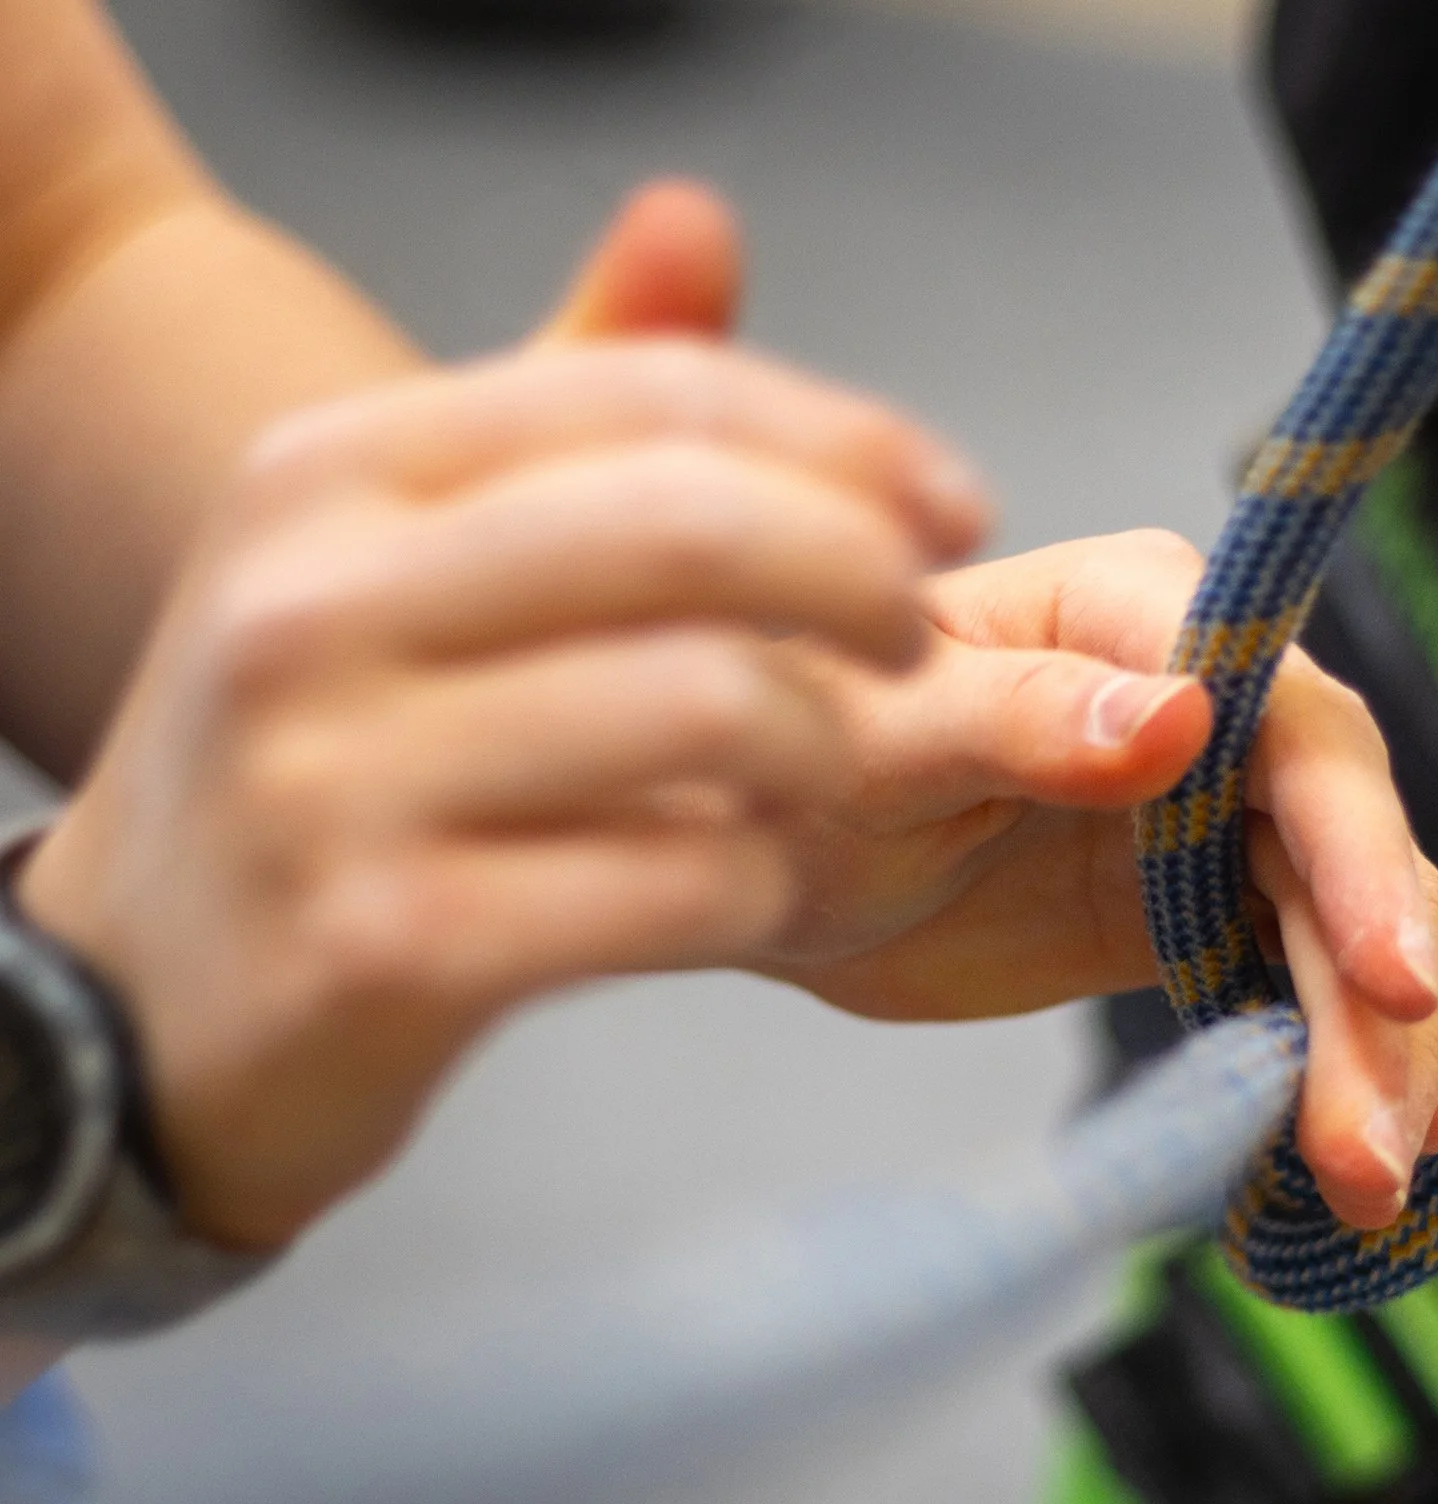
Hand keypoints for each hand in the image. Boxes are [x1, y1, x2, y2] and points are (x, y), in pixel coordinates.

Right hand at [17, 189, 990, 1249]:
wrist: (144, 1007)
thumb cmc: (324, 765)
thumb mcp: (395, 555)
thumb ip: (562, 398)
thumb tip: (698, 221)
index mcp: (331, 473)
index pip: (655, 395)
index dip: (849, 441)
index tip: (953, 506)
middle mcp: (315, 603)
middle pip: (696, 529)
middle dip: (865, 577)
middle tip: (924, 636)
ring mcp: (337, 780)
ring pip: (709, 708)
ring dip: (830, 748)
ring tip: (835, 777)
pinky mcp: (391, 947)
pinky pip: (678, 885)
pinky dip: (765, 884)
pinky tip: (758, 887)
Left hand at [768, 530, 1437, 1232]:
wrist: (765, 861)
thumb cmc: (794, 766)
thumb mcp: (879, 742)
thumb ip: (1019, 719)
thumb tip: (1179, 720)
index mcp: (1141, 615)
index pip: (1294, 729)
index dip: (1357, 852)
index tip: (1390, 979)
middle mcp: (1218, 702)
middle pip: (1351, 845)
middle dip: (1382, 1002)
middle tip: (1375, 1149)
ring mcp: (1227, 811)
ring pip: (1356, 927)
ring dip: (1387, 1056)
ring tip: (1375, 1181)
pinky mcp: (1216, 909)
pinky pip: (1317, 982)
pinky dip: (1354, 1065)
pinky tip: (1370, 1156)